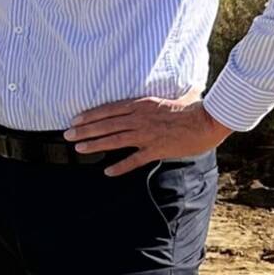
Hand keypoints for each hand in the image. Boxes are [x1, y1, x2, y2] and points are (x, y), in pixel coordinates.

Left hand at [66, 94, 230, 175]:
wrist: (206, 120)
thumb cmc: (186, 110)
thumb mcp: (159, 103)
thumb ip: (143, 107)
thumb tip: (130, 109)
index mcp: (141, 105)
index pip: (109, 109)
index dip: (90, 115)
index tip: (75, 120)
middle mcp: (140, 119)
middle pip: (107, 124)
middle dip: (85, 130)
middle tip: (67, 134)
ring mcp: (147, 135)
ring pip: (115, 139)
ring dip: (95, 144)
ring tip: (79, 148)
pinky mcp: (156, 149)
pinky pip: (135, 159)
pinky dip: (121, 166)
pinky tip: (108, 171)